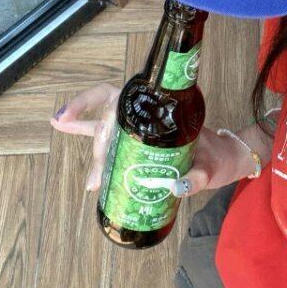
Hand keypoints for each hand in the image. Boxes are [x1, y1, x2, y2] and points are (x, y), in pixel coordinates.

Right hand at [49, 83, 256, 196]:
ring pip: (106, 125)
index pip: (117, 100)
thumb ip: (197, 177)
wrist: (228, 158)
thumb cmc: (219, 158)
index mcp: (161, 112)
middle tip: (94, 177)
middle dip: (96, 145)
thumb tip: (177, 187)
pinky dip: (96, 146)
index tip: (73, 121)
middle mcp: (149, 115)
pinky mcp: (143, 142)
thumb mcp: (211, 168)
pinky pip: (115, 139)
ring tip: (58, 124)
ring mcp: (144, 128)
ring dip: (82, 127)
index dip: (91, 107)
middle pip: (109, 120)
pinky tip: (80, 153)